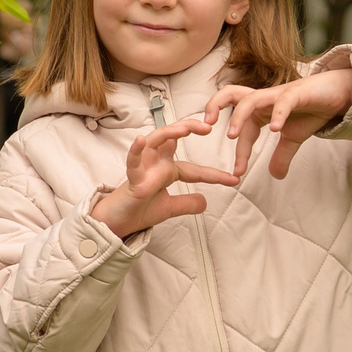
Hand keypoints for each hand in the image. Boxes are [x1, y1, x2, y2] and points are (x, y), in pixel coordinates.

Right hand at [89, 116, 238, 236]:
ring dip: (168, 133)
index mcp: (165, 170)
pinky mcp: (131, 179)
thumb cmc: (138, 211)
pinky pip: (133, 161)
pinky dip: (136, 150)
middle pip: (172, 138)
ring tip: (183, 128)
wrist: (118, 225)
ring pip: (154, 142)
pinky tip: (141, 140)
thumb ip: (187, 203)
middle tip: (208, 127)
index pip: (194, 168)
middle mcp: (155, 164)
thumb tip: (205, 202)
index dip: (214, 174)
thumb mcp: (169, 208)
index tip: (234, 180)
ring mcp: (143, 169)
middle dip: (189, 128)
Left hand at [204, 68, 351, 178]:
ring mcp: (278, 95)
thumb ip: (281, 155)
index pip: (241, 130)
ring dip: (239, 117)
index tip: (237, 173)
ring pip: (250, 99)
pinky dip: (277, 114)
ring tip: (233, 137)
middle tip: (205, 127)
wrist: (338, 94)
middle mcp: (263, 99)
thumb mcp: (293, 138)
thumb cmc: (311, 111)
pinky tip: (275, 129)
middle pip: (230, 94)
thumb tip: (275, 176)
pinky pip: (283, 101)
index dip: (239, 152)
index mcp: (259, 110)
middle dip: (214, 107)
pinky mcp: (297, 93)